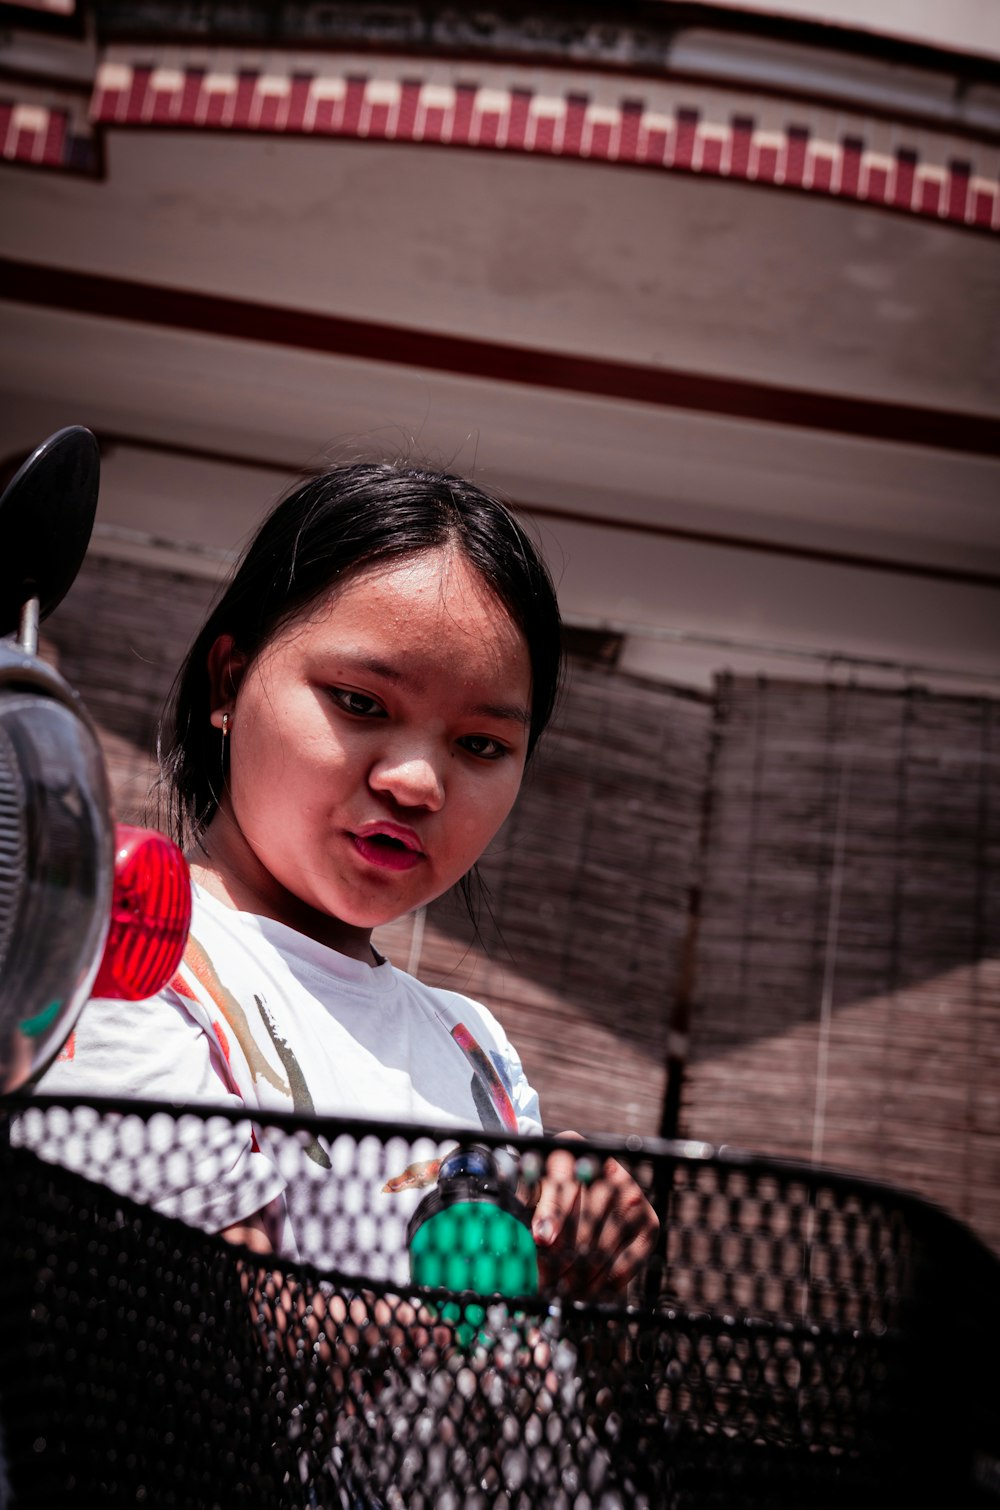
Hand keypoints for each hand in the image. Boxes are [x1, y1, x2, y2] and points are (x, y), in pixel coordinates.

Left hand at [530, 1132, 658, 1300]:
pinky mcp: (649, 1223)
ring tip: (562, 1292)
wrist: (580, 1194)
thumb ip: (533, 1208)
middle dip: (563, 1257)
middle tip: (545, 1282)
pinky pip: (629, 1260)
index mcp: (573, 1150)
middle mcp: (609, 1170)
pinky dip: (607, 1282)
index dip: (552, 1213)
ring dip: (581, 1275)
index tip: (541, 1239)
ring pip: (604, 1245)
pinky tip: (587, 1294)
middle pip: (585, 1220)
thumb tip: (542, 1237)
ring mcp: (633, 1195)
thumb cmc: (548, 1194)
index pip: (564, 1183)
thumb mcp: (533, 1193)